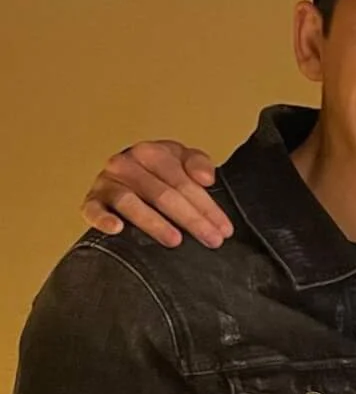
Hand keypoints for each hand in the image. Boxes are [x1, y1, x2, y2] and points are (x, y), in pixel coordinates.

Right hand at [81, 140, 231, 248]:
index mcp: (152, 152)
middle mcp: (126, 164)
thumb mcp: (183, 160)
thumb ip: (198, 163)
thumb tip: (206, 179)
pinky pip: (93, 210)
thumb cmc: (161, 170)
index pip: (184, 182)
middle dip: (191, 220)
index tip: (224, 229)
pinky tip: (118, 229)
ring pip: (131, 203)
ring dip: (154, 223)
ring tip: (175, 241)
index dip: (207, 207)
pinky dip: (103, 219)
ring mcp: (106, 182)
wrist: (127, 172)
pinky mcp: (92, 200)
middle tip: (211, 241)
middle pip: (163, 195)